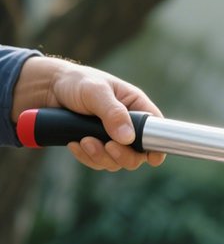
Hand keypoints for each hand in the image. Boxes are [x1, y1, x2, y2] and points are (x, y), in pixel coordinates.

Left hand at [11, 56, 164, 170]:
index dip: (157, 146)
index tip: (152, 158)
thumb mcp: (95, 91)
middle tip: (108, 146)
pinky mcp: (96, 146)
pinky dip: (87, 157)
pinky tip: (74, 144)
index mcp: (135, 106)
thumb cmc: (76, 82)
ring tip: (83, 141)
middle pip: (138, 154)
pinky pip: (98, 162)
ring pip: (117, 161)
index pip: (156, 130)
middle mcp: (127, 124)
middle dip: (122, 155)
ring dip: (100, 156)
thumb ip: (112, 112)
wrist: (47, 90)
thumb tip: (128, 137)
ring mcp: (112, 137)